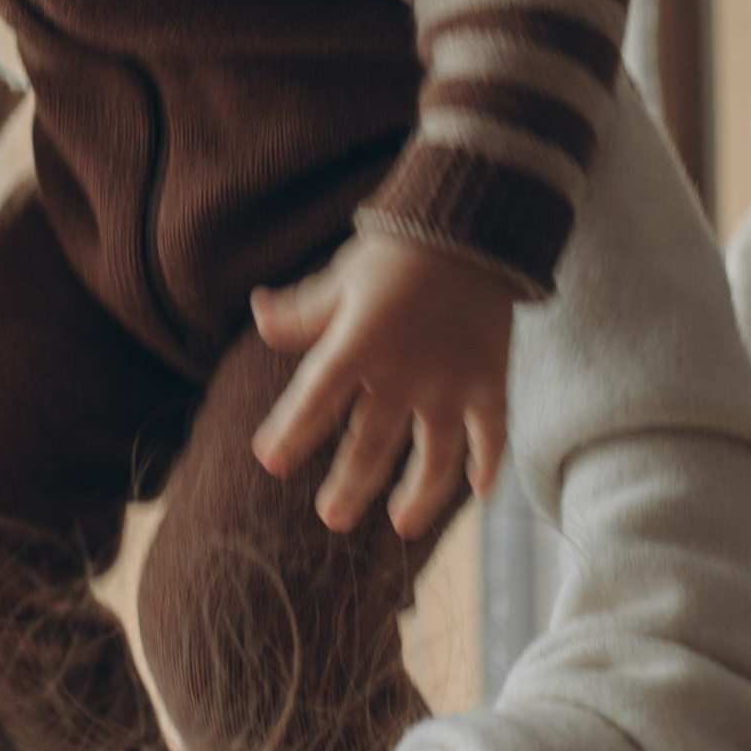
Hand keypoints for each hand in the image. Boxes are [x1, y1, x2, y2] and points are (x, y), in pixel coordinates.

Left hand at [251, 231, 511, 535]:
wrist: (473, 225)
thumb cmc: (397, 252)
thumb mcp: (342, 277)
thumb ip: (303, 310)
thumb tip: (258, 313)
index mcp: (358, 344)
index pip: (315, 398)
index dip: (291, 432)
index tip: (270, 461)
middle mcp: (404, 372)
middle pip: (370, 444)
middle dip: (349, 486)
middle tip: (331, 518)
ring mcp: (451, 383)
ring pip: (434, 457)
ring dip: (418, 494)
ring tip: (402, 525)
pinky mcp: (490, 381)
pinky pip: (492, 434)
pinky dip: (489, 465)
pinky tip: (479, 494)